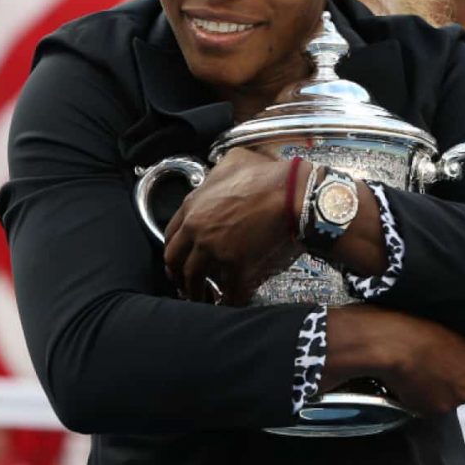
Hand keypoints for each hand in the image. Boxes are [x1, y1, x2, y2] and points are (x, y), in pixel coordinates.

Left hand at [163, 148, 301, 303]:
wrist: (294, 194)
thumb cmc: (268, 175)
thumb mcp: (235, 160)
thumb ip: (218, 171)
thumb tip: (219, 173)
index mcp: (193, 207)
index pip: (170, 233)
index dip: (173, 246)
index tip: (177, 255)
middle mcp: (198, 231)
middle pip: (175, 261)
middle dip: (177, 274)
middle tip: (183, 281)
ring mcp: (215, 251)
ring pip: (195, 280)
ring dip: (197, 292)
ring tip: (202, 299)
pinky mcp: (236, 267)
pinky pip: (229, 292)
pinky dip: (229, 301)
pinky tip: (230, 304)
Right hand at [326, 307, 464, 414]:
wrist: (397, 346)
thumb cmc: (417, 328)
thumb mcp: (449, 324)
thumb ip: (460, 340)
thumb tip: (454, 347)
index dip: (459, 359)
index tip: (446, 356)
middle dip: (452, 378)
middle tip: (431, 368)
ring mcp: (457, 397)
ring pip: (450, 396)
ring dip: (439, 391)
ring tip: (418, 377)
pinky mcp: (437, 410)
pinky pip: (432, 407)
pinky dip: (423, 400)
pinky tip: (411, 386)